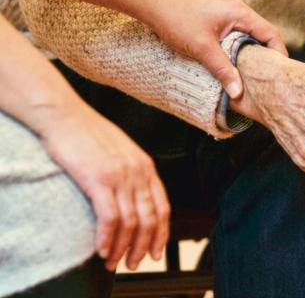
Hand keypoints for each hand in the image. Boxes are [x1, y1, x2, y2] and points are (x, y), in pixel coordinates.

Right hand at [34, 100, 169, 271]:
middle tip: (133, 264)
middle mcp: (138, 172)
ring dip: (123, 248)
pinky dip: (108, 238)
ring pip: (131, 222)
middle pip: (149, 219)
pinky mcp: (99, 179)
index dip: (161, 234)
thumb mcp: (121, 152)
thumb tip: (132, 198)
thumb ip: (131, 173)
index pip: (163, 207)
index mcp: (146, 166)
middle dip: (143, 247)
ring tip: (114, 263)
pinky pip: (110, 217)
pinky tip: (102, 250)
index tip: (155, 252)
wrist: (65, 116)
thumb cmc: (88, 134)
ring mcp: (120, 176)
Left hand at [147, 0, 287, 98]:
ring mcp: (227, 11)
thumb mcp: (202, 48)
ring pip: (248, 35)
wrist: (151, 3)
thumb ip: (223, 70)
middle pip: (262, 35)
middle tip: (268, 78)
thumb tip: (238, 92)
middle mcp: (237, 9)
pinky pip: (236, 34)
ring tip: (252, 75)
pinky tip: (233, 63)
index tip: (280, 74)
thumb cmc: (176, 19)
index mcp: (240, 12)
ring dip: (250, 53)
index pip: (270, 34)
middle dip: (266, 56)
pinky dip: (238, 48)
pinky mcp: (217, 16)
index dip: (279, 54)